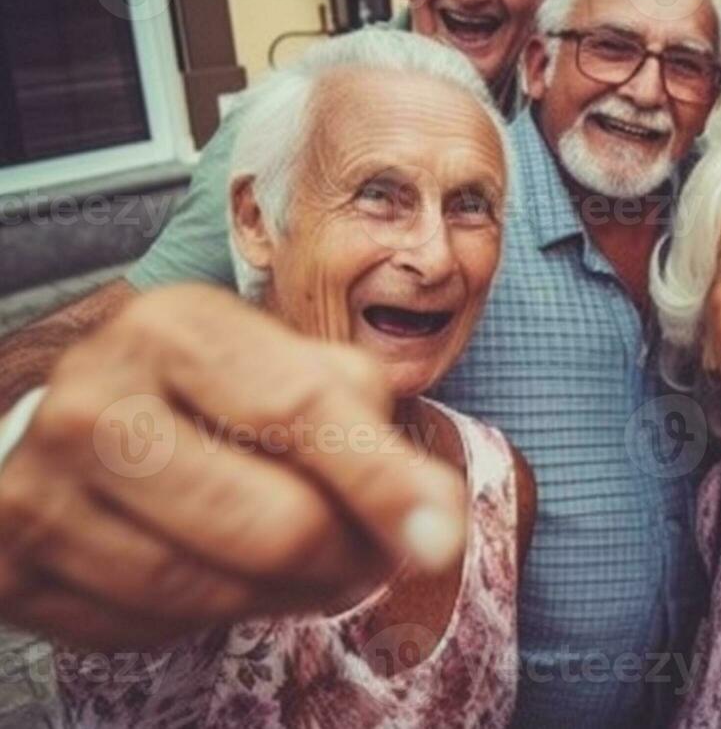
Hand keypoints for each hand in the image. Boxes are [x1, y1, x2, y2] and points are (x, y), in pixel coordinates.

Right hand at [0, 284, 466, 649]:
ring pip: (212, 593)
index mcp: (175, 327)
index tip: (441, 534)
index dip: (383, 482)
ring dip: (287, 598)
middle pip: (271, 524)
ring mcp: (40, 486)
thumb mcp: (281, 364)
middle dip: (346, 557)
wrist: (73, 423)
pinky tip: (221, 579)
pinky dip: (206, 619)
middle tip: (371, 559)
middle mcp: (94, 399)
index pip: (302, 411)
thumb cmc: (204, 392)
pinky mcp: (13, 566)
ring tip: (310, 573)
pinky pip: (147, 629)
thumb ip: (361, 416)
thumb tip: (430, 512)